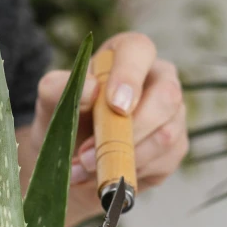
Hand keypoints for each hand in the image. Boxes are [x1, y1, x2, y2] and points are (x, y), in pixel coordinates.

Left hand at [27, 32, 188, 226]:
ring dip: (121, 157)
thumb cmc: (67, 119)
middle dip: (128, 130)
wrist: (72, 160)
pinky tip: (103, 175)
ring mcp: (172, 114)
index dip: (129, 76)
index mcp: (128, 55)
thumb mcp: (51, 102)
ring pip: (165, 135)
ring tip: (84, 168)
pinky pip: (162, 162)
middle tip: (88, 153)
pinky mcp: (174, 148)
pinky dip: (128, 173)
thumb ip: (58, 87)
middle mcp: (158, 80)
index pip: (139, 50)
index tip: (114, 105)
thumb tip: (92, 89)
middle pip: (166, 96)